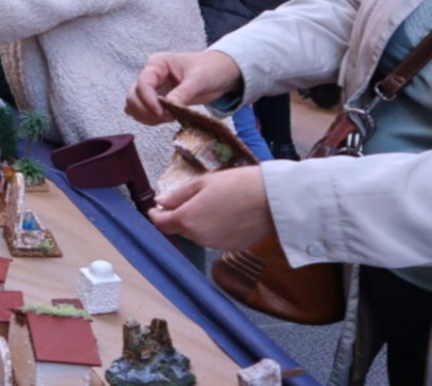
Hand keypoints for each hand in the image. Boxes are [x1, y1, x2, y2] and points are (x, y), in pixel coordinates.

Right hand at [125, 50, 242, 124]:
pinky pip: (142, 112)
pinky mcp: (156, 99)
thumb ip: (183, 92)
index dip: (148, 100)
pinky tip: (166, 118)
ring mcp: (152, 88)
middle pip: (133, 96)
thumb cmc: (211, 69)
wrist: (220, 73)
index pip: (143, 83)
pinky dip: (149, 119)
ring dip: (146, 116)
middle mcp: (150, 75)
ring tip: (168, 117)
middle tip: (167, 117)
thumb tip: (168, 107)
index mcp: (158, 64)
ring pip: (134, 105)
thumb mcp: (199, 79)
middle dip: (146, 110)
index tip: (161, 113)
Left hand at [149, 167, 273, 250]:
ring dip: (197, 222)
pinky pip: (214, 238)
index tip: (155, 209)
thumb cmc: (239, 186)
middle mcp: (199, 237)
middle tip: (189, 199)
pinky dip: (213, 228)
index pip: (162, 224)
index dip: (156, 216)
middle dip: (180, 215)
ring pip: (197, 233)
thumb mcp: (203, 183)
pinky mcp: (231, 247)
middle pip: (180, 228)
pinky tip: (226, 213)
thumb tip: (161, 202)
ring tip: (213, 203)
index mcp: (188, 219)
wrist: (275, 201)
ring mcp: (215, 245)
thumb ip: (178, 195)